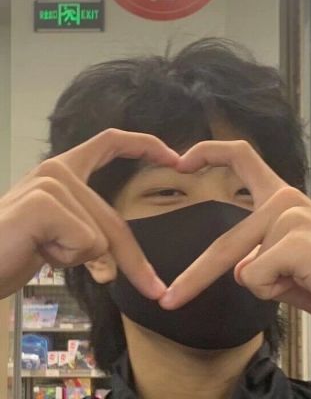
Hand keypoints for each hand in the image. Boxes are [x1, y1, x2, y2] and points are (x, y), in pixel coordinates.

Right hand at [0, 129, 178, 298]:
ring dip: (76, 258)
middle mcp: (57, 170)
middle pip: (113, 220)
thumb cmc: (12, 251)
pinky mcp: (43, 202)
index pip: (111, 142)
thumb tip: (114, 270)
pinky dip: (68, 259)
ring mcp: (50, 182)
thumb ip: (91, 237)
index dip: (145, 145)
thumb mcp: (62, 240)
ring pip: (100, 235)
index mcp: (64, 170)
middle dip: (133, 261)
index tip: (176, 157)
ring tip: (41, 251)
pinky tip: (36, 251)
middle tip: (152, 288)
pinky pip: (86, 242)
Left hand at [159, 140, 310, 346]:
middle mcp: (283, 199)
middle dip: (194, 278)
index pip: (241, 157)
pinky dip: (280, 295)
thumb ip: (261, 255)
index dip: (209, 153)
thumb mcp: (291, 258)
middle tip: (171, 300)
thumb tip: (241, 271)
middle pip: (225, 242)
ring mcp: (288, 217)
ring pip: (245, 270)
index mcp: (282, 197)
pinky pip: (259, 279)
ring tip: (309, 284)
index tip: (182, 160)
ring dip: (273, 289)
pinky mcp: (294, 241)